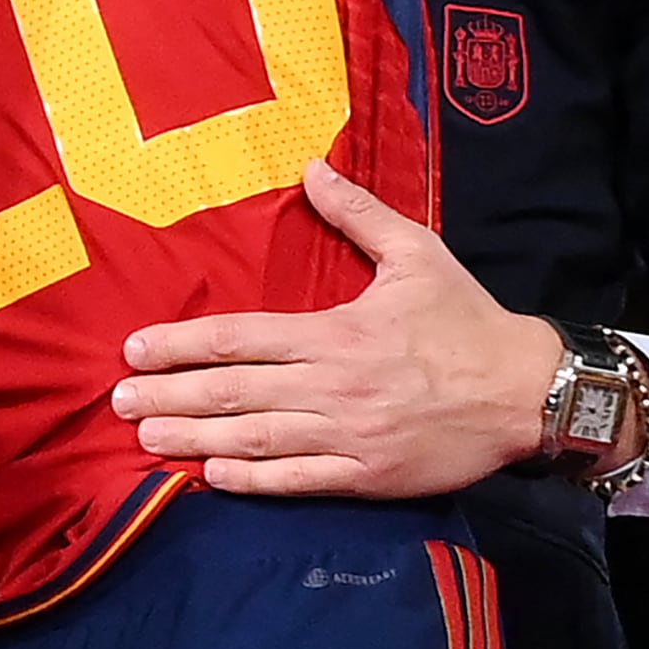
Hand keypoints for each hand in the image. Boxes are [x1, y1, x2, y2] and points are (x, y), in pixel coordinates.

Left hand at [109, 162, 567, 497]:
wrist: (529, 393)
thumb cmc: (468, 322)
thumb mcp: (417, 254)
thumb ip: (358, 214)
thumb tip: (311, 167)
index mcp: (336, 333)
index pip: (240, 338)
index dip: (181, 344)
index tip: (136, 348)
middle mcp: (332, 386)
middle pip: (234, 392)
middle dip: (170, 396)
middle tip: (118, 402)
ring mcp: (348, 436)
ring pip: (256, 439)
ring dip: (195, 438)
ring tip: (146, 438)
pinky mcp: (369, 477)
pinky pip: (300, 481)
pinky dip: (253, 481)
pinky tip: (211, 477)